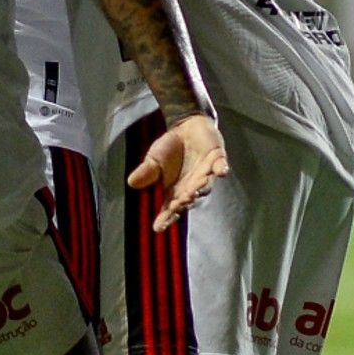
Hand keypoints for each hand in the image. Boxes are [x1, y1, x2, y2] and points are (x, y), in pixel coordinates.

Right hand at [127, 113, 230, 231]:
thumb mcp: (154, 159)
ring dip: (201, 188)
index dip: (165, 219)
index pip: (170, 209)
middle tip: (178, 205)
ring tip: (194, 191)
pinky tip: (221, 171)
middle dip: (184, 202)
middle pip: (189, 199)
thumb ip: (147, 172)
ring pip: (206, 186)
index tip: (158, 228)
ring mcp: (206, 173)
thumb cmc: (169, 148)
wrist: (185, 126)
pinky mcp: (217, 159)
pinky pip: (220, 166)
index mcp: (175, 191)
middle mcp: (192, 187)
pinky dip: (221, 169)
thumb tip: (131, 182)